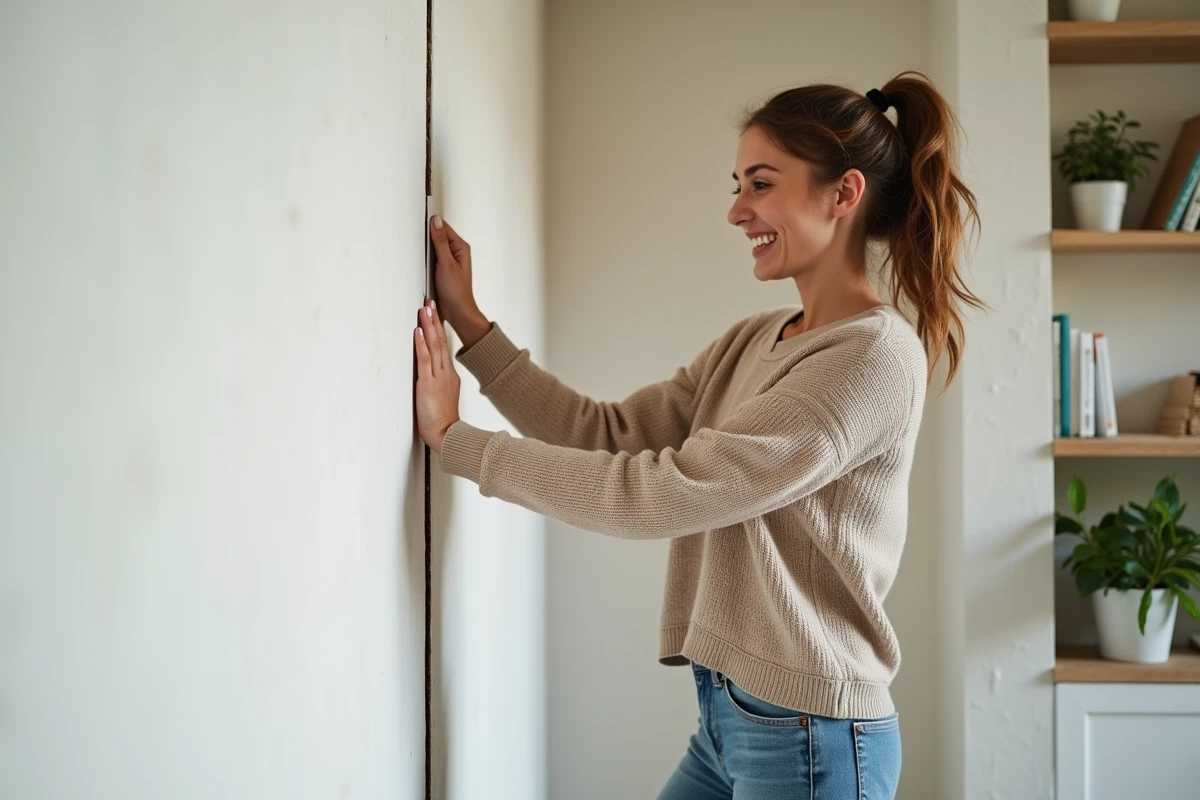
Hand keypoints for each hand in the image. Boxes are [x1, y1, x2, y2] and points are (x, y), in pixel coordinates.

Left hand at [414, 298, 460, 454]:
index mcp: (449, 376)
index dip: (439, 329)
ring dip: (428, 326)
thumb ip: (439, 384)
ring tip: (425, 309)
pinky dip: (421, 344)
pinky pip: (425, 360)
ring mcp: (438, 377)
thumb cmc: (444, 422)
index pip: (444, 346)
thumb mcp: (443, 398)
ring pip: (434, 346)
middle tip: (430, 302)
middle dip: (434, 320)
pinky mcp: (428, 384)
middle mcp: (446, 373)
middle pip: (440, 341)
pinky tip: (417, 331)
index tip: (435, 313)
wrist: (448, 435)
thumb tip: (430, 376)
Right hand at [429, 216, 487, 342]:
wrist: (457, 312)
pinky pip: (431, 258)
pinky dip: (425, 258)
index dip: (431, 225)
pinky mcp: (441, 269)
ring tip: (418, 252)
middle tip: (417, 240)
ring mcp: (448, 260)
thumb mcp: (446, 263)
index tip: (420, 224)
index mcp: (460, 247)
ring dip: (425, 249)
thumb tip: (436, 222)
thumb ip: (440, 241)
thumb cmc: (456, 291)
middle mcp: (455, 252)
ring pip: (433, 247)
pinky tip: (421, 262)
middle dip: (427, 237)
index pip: (444, 227)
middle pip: (438, 236)